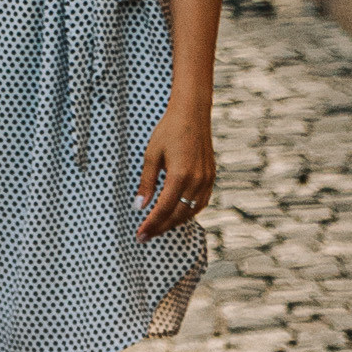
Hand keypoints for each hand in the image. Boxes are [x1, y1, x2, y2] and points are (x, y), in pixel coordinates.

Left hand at [137, 102, 214, 240]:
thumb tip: (139, 206)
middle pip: (178, 215)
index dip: (151, 224)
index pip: (163, 209)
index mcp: (180, 175)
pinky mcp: (211, 177)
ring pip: (191, 212)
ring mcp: (206, 180)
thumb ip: (147, 182)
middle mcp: (196, 181)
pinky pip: (200, 203)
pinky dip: (188, 213)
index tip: (140, 235)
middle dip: (161, 228)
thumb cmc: (168, 131)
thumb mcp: (151, 155)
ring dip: (174, 223)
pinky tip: (176, 215)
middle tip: (145, 236)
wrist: (192, 114)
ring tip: (158, 228)